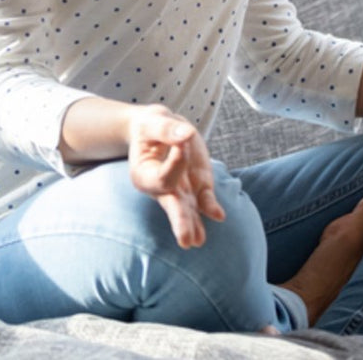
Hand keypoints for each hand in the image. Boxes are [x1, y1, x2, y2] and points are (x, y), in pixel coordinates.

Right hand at [126, 104, 226, 247]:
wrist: (159, 130)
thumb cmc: (150, 127)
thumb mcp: (153, 121)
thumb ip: (167, 130)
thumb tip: (186, 135)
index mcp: (143, 174)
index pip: (164, 177)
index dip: (177, 162)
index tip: (183, 139)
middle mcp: (161, 188)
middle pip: (172, 206)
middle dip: (180, 222)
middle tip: (186, 241)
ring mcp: (181, 190)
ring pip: (188, 210)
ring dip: (194, 224)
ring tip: (198, 241)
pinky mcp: (198, 185)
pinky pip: (205, 200)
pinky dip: (211, 207)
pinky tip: (219, 215)